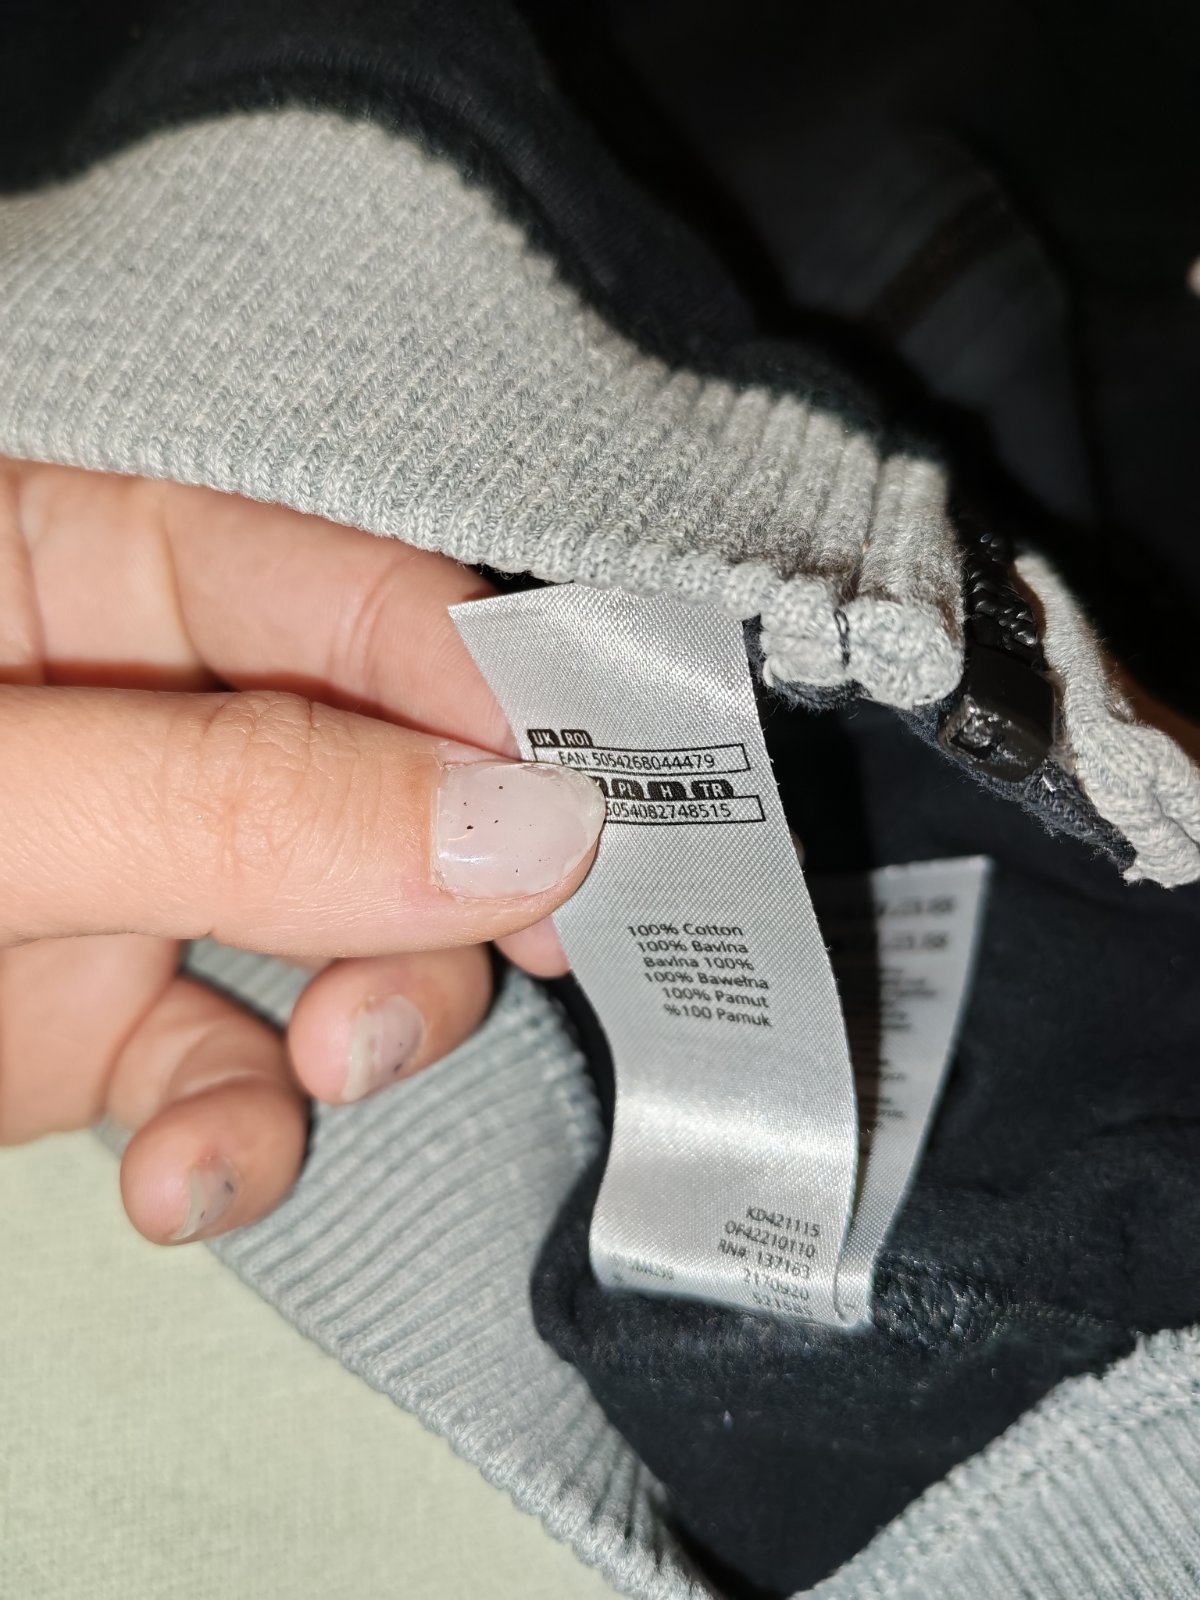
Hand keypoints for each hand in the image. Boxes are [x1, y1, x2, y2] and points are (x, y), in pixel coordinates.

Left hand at [0, 461, 603, 1242]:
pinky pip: (225, 1061)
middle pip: (378, 762)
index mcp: (60, 556)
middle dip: (442, 874)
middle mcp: (116, 704)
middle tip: (501, 948)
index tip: (594, 801)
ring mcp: (110, 862)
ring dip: (368, 1016)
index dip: (486, 685)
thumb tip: (516, 825)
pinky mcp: (84, 1013)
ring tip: (331, 1072)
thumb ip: (237, 802)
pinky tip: (196, 1179)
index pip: (344, 581)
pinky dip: (241, 1138)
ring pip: (334, 924)